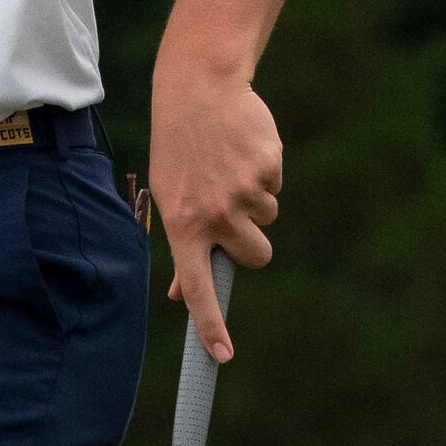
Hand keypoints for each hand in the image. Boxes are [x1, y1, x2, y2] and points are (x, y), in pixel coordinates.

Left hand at [148, 70, 282, 363]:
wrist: (197, 89)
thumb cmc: (179, 148)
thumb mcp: (169, 195)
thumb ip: (182, 244)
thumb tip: (178, 296)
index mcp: (183, 224)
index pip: (196, 286)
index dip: (210, 324)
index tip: (222, 356)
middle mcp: (214, 214)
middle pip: (256, 257)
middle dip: (252, 241)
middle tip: (232, 210)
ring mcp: (243, 192)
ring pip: (269, 219)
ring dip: (256, 200)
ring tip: (228, 166)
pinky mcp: (268, 168)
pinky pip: (276, 188)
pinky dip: (265, 173)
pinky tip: (242, 149)